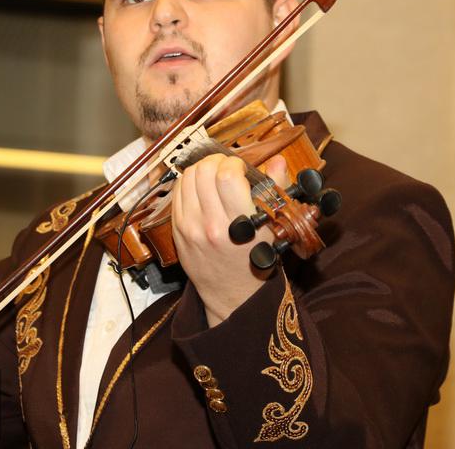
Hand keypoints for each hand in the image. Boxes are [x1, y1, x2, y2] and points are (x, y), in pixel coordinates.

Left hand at [171, 153, 289, 326]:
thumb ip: (276, 191)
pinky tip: (201, 187)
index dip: (234, 164)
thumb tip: (277, 161)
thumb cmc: (257, 259)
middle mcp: (213, 226)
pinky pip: (177, 192)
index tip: (241, 169)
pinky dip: (188, 182)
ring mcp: (191, 228)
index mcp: (241, 225)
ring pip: (187, 178)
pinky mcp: (178, 230)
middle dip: (217, 162)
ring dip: (202, 169)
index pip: (227, 177)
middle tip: (226, 167)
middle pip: (204, 172)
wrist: (232, 294)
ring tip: (213, 175)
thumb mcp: (275, 228)